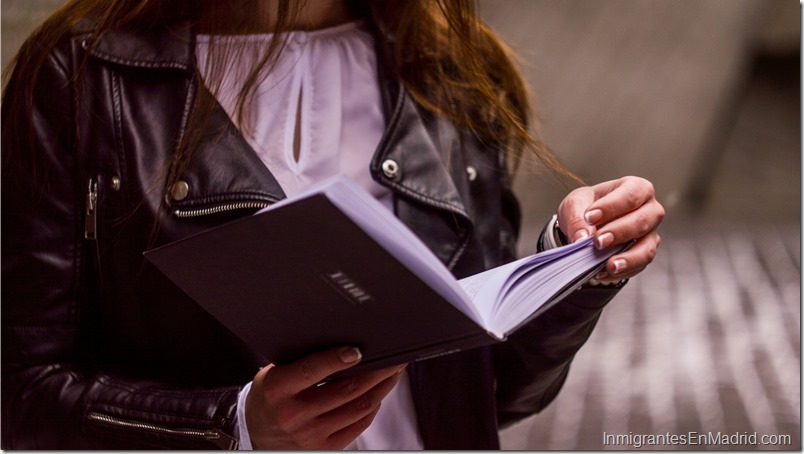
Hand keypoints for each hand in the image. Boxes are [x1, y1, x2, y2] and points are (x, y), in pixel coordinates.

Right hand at [245, 347, 405, 449]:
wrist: (256, 433)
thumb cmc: (270, 395)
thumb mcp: (274, 372)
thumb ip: (302, 360)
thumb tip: (343, 340)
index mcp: (278, 389)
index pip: (311, 371)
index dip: (336, 359)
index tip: (358, 349)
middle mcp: (295, 414)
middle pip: (346, 390)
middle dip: (377, 371)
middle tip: (395, 356)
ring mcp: (311, 434)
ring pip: (359, 407)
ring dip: (382, 388)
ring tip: (394, 372)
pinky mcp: (325, 447)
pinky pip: (359, 424)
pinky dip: (373, 406)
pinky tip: (380, 392)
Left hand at [557, 176, 663, 282]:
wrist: (588, 223)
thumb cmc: (587, 206)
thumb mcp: (575, 204)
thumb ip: (577, 218)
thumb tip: (582, 238)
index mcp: (636, 188)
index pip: (630, 195)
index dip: (611, 207)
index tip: (590, 217)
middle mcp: (650, 210)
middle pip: (642, 221)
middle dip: (619, 232)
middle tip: (598, 242)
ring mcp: (650, 234)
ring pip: (647, 248)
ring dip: (628, 258)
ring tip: (609, 266)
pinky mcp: (644, 254)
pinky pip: (639, 266)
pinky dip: (622, 271)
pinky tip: (604, 273)